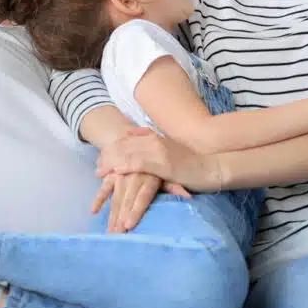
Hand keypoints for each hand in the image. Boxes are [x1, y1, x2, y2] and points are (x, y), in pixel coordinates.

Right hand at [90, 171, 191, 231]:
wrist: (143, 140)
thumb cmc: (162, 162)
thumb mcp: (171, 172)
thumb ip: (175, 186)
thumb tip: (188, 197)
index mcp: (150, 176)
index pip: (142, 196)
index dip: (135, 210)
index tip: (128, 225)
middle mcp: (134, 175)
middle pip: (126, 199)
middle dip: (120, 218)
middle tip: (115, 237)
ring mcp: (121, 174)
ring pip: (115, 196)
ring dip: (110, 215)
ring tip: (108, 232)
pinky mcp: (113, 174)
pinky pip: (104, 186)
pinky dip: (99, 198)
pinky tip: (94, 211)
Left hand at [95, 128, 223, 191]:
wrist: (212, 168)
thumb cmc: (191, 162)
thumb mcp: (168, 147)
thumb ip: (148, 137)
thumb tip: (128, 132)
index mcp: (154, 137)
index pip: (126, 140)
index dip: (111, 150)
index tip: (100, 160)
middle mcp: (155, 141)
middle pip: (123, 146)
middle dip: (107, 158)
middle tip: (96, 171)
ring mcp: (159, 152)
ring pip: (128, 155)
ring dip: (112, 165)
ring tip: (100, 175)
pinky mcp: (164, 164)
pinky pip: (140, 164)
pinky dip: (126, 167)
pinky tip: (115, 173)